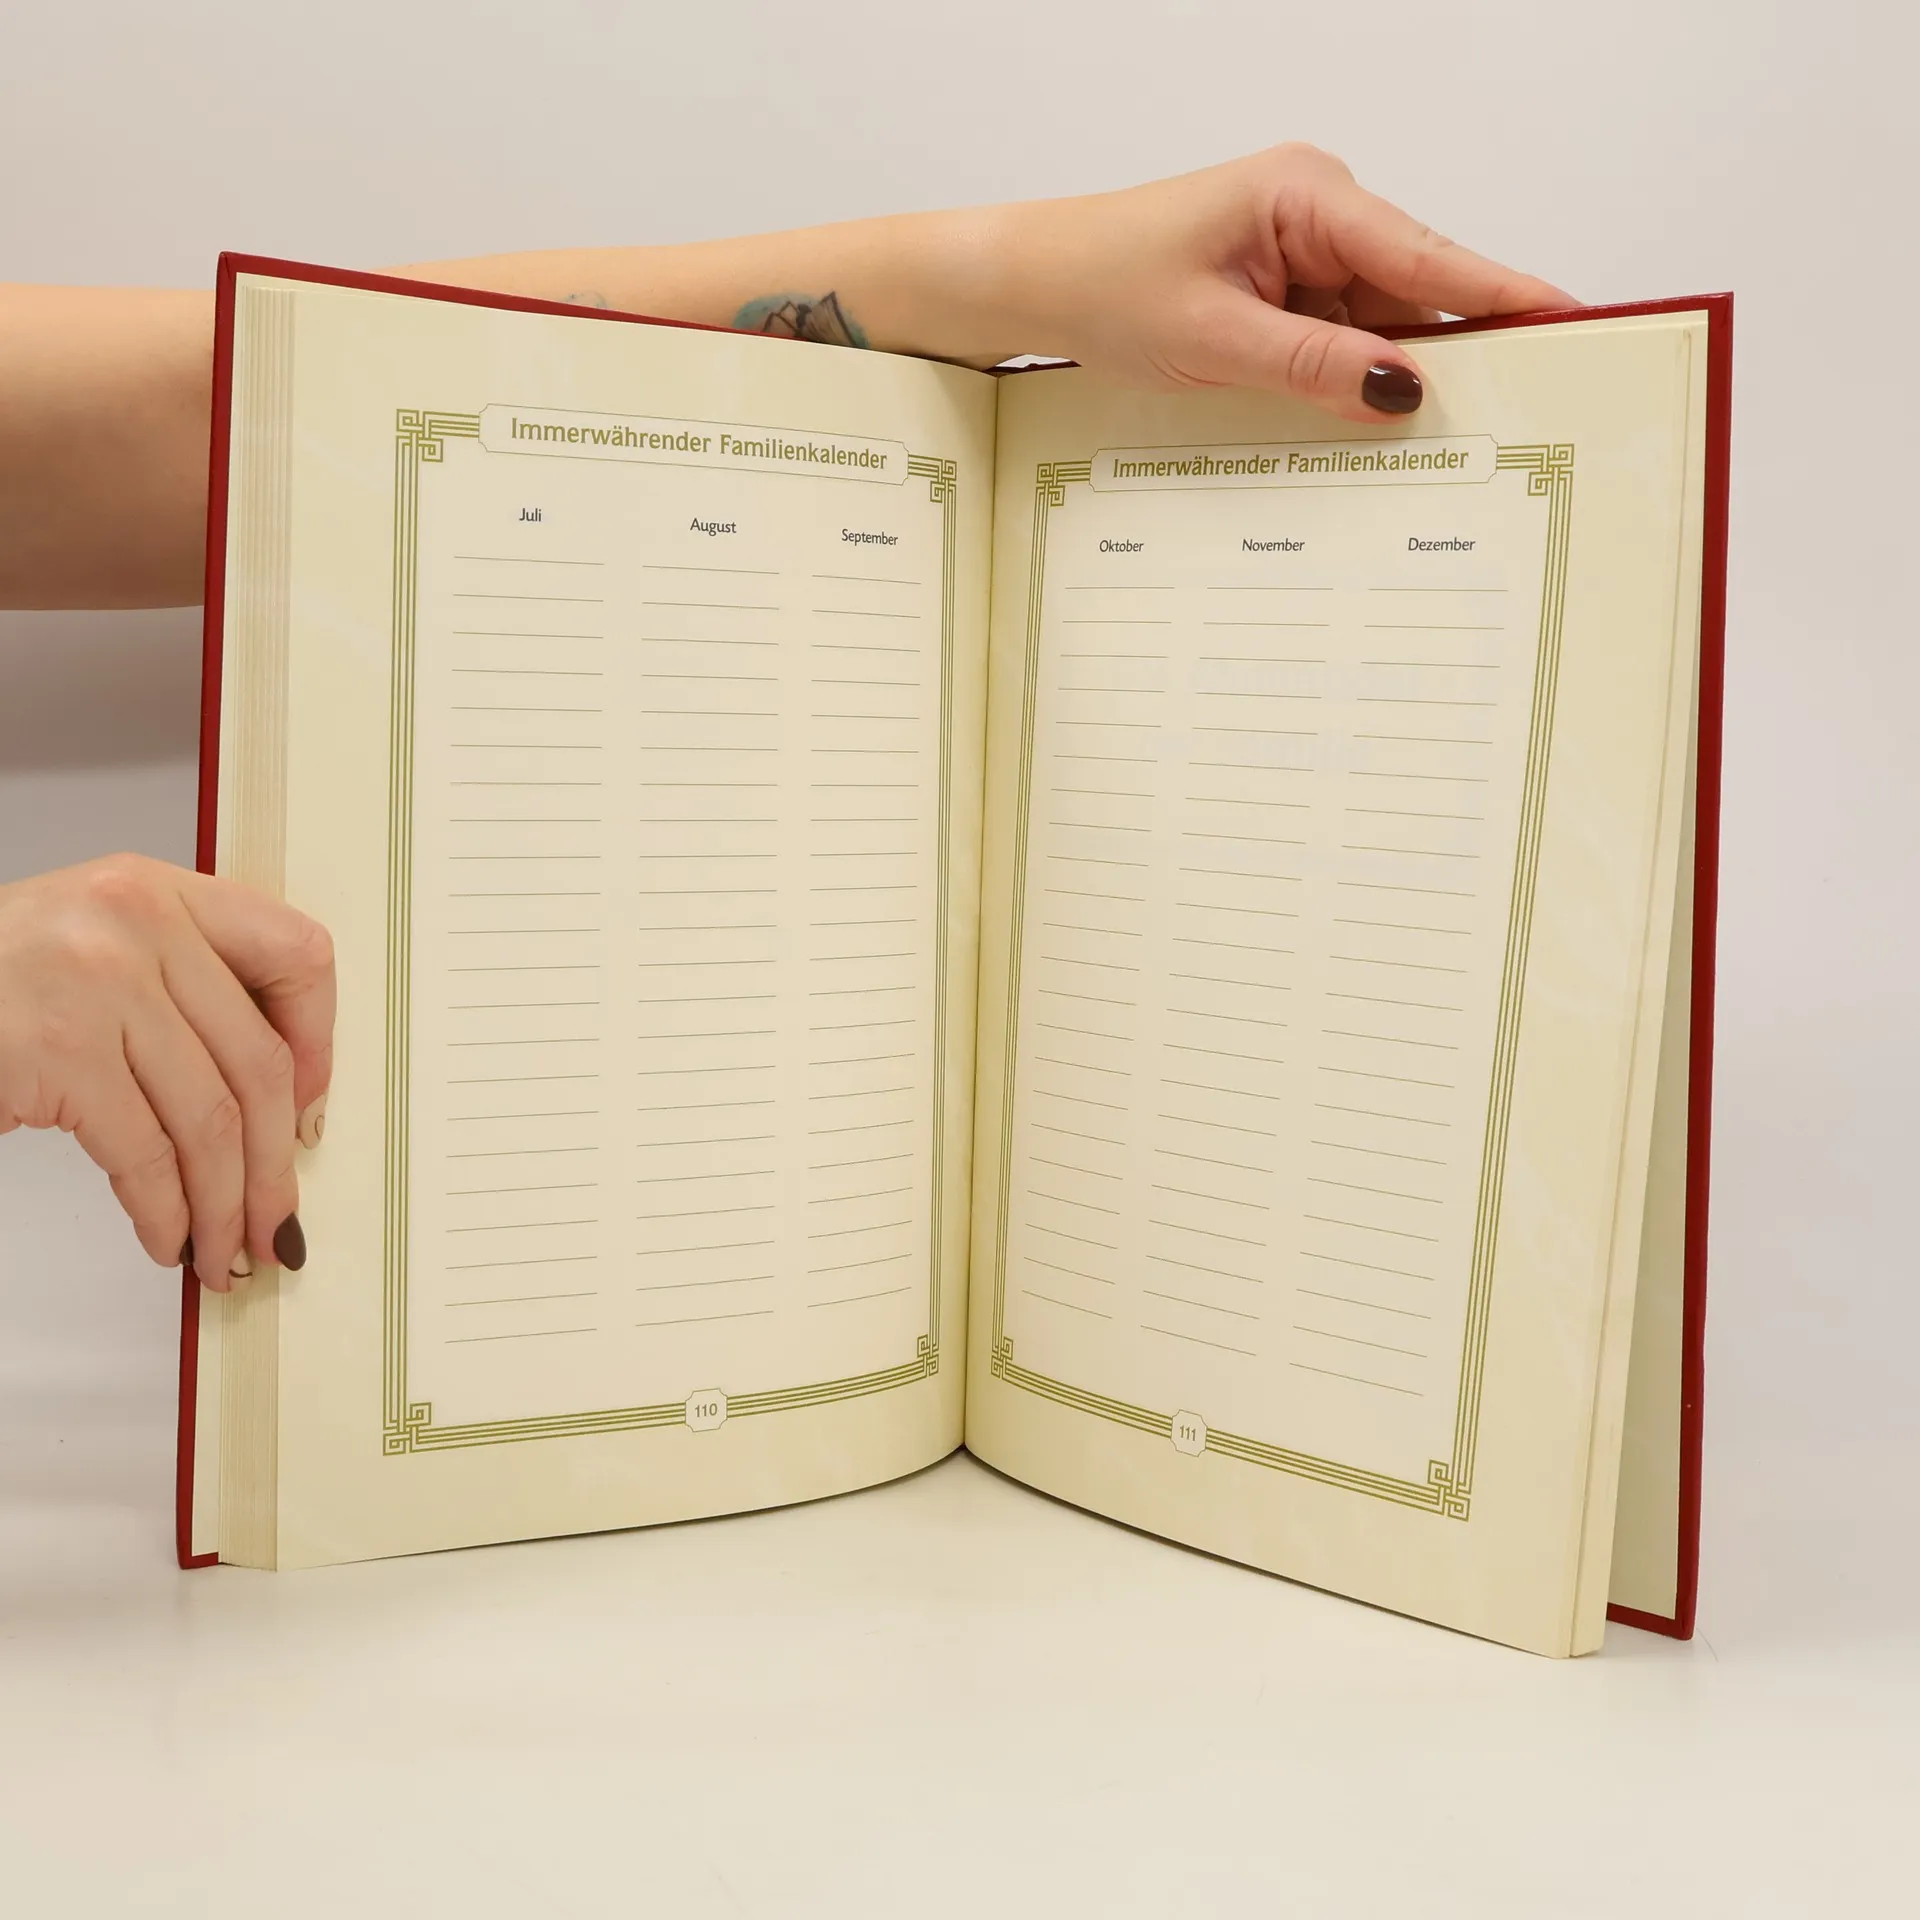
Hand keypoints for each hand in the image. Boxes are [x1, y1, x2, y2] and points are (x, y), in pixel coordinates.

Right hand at [0, 855, 334, 1290]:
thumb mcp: (100, 947)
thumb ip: (186, 990)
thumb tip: (279, 1103)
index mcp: (163, 891)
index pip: (297, 955)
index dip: (321, 1046)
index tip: (312, 1109)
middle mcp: (139, 924)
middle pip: (258, 1063)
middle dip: (274, 1164)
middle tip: (278, 1222)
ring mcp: (98, 983)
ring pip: (209, 1119)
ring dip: (224, 1206)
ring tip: (225, 1251)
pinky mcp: (57, 1049)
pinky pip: (144, 1154)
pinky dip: (164, 1212)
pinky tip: (168, 1238)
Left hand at [1002, 143, 1574, 423]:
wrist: (1038, 280)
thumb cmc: (1106, 283)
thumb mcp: (1212, 337)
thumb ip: (1312, 364)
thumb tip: (1400, 391)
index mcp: (1308, 195)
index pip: (1429, 255)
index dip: (1504, 295)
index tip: (1573, 322)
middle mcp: (1320, 210)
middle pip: (1421, 290)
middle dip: (1465, 349)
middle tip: (1530, 405)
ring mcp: (1306, 249)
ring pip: (1386, 321)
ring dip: (1406, 375)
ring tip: (1463, 433)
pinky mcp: (1287, 287)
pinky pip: (1346, 336)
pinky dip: (1361, 378)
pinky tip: (1384, 424)